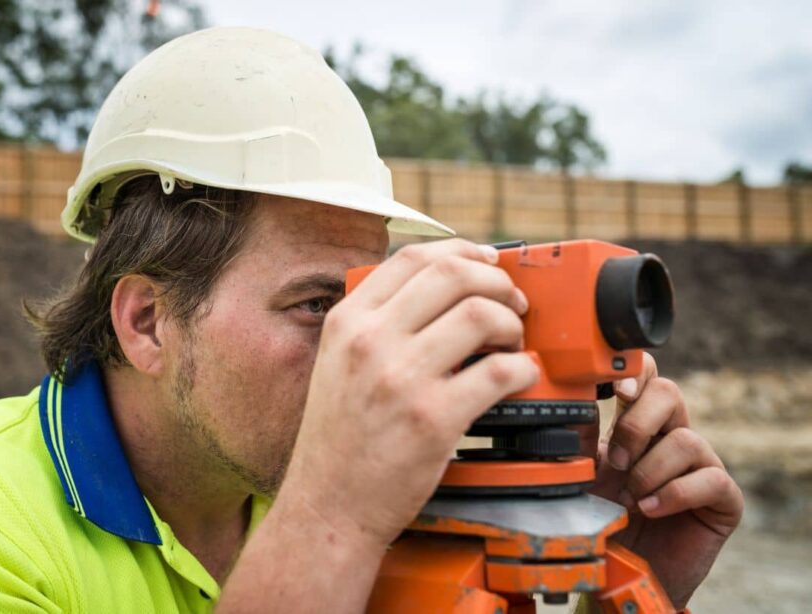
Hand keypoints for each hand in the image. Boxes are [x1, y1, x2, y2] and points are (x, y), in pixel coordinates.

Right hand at [279, 239, 538, 551]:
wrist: (329, 505)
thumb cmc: (339, 439)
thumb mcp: (337, 364)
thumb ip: (376, 324)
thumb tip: (441, 290)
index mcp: (347, 322)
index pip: (413, 257)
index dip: (462, 251)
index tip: (487, 262)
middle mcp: (370, 341)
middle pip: (453, 274)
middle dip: (497, 281)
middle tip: (513, 303)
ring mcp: (401, 378)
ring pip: (482, 314)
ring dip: (512, 324)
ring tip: (511, 345)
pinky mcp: (434, 418)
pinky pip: (501, 371)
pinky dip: (523, 369)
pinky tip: (518, 378)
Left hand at [579, 352, 743, 608]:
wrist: (621, 572)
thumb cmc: (601, 521)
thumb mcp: (581, 475)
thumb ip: (580, 438)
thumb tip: (574, 398)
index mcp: (637, 424)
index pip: (645, 376)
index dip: (634, 370)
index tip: (615, 387)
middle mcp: (671, 437)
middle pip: (669, 393)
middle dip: (637, 424)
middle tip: (616, 461)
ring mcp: (700, 465)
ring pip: (686, 439)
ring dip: (650, 470)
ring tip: (632, 498)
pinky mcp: (721, 499)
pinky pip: (710, 478)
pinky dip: (675, 493)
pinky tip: (651, 510)